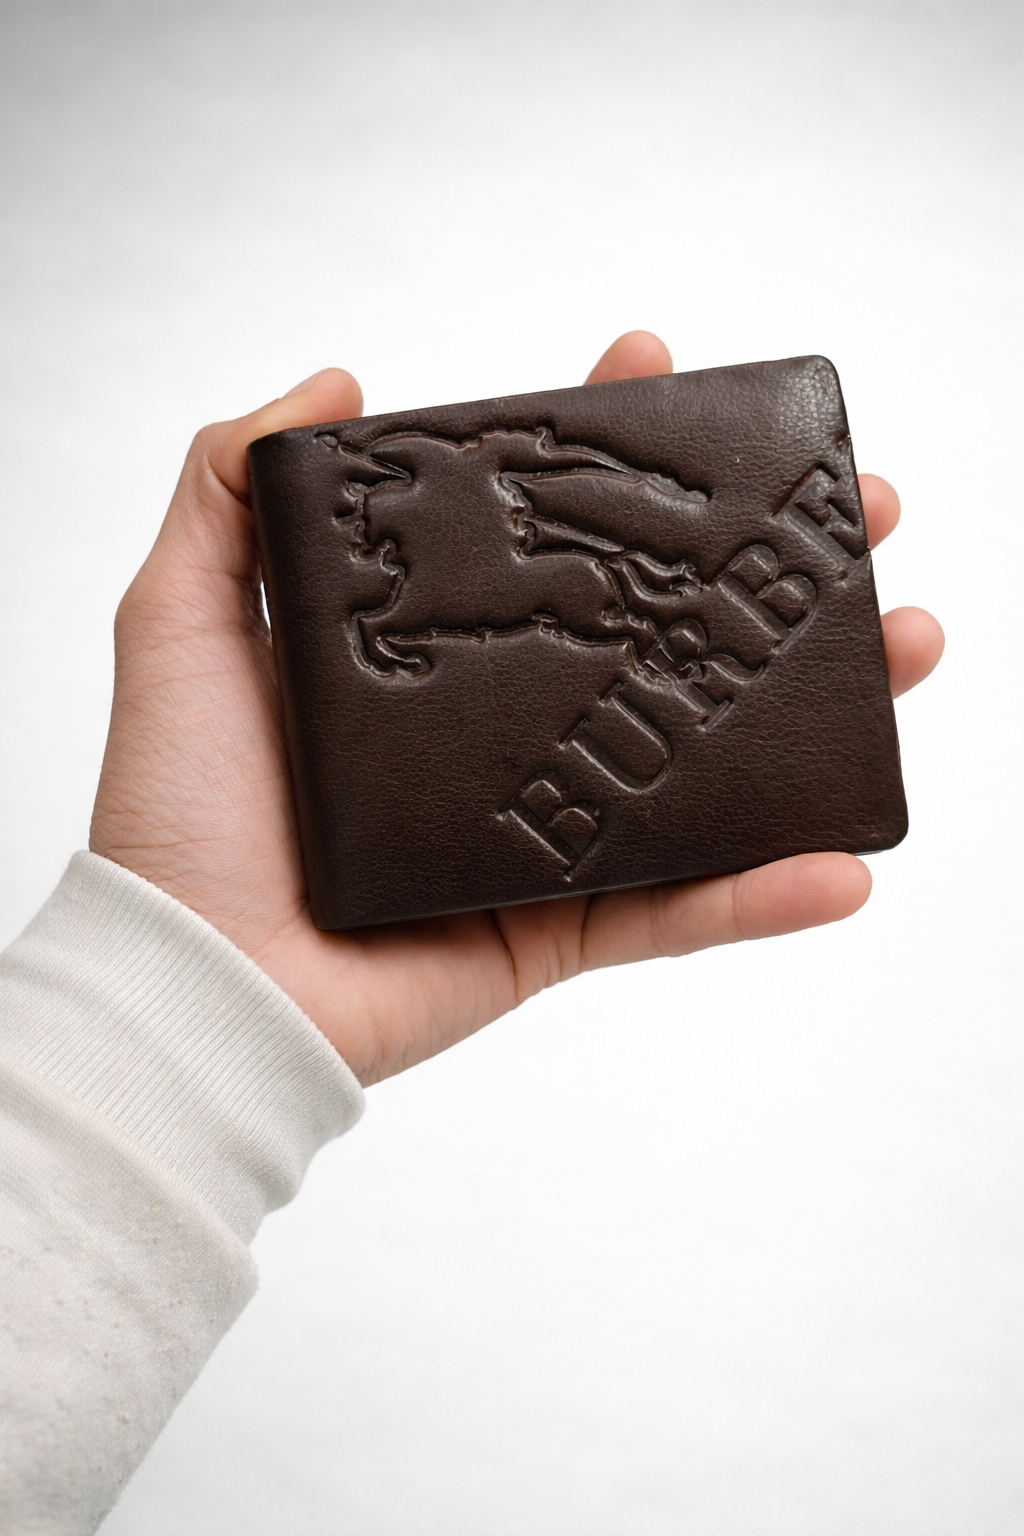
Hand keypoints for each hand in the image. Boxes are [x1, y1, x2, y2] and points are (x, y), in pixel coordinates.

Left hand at [90, 333, 943, 1084]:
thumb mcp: (182, 617)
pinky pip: (679, 912)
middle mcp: (500, 728)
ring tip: (906, 642)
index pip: (543, 527)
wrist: (190, 978)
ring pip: (704, 761)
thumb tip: (341, 382)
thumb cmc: (177, 810)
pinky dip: (765, 891)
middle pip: (658, 632)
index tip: (662, 369)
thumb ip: (229, 488)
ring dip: (816, 708)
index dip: (611, 449)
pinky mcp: (556, 926)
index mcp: (430, 649)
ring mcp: (541, 825)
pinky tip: (849, 857)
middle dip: (763, 569)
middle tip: (855, 513)